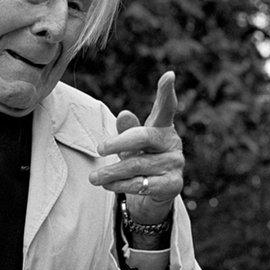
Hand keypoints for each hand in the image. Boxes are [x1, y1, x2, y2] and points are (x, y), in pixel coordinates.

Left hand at [89, 71, 183, 224]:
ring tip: (94, 177)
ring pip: (137, 165)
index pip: (166, 108)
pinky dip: (121, 185)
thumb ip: (126, 131)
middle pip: (144, 137)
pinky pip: (141, 184)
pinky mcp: (174, 185)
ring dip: (111, 172)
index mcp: (162, 128)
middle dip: (118, 143)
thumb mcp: (130, 145)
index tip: (169, 75)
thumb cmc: (141, 161)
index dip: (166, 92)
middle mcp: (172, 143)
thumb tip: (124, 115)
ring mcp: (175, 163)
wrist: (155, 194)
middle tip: (99, 149)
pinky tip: (108, 186)